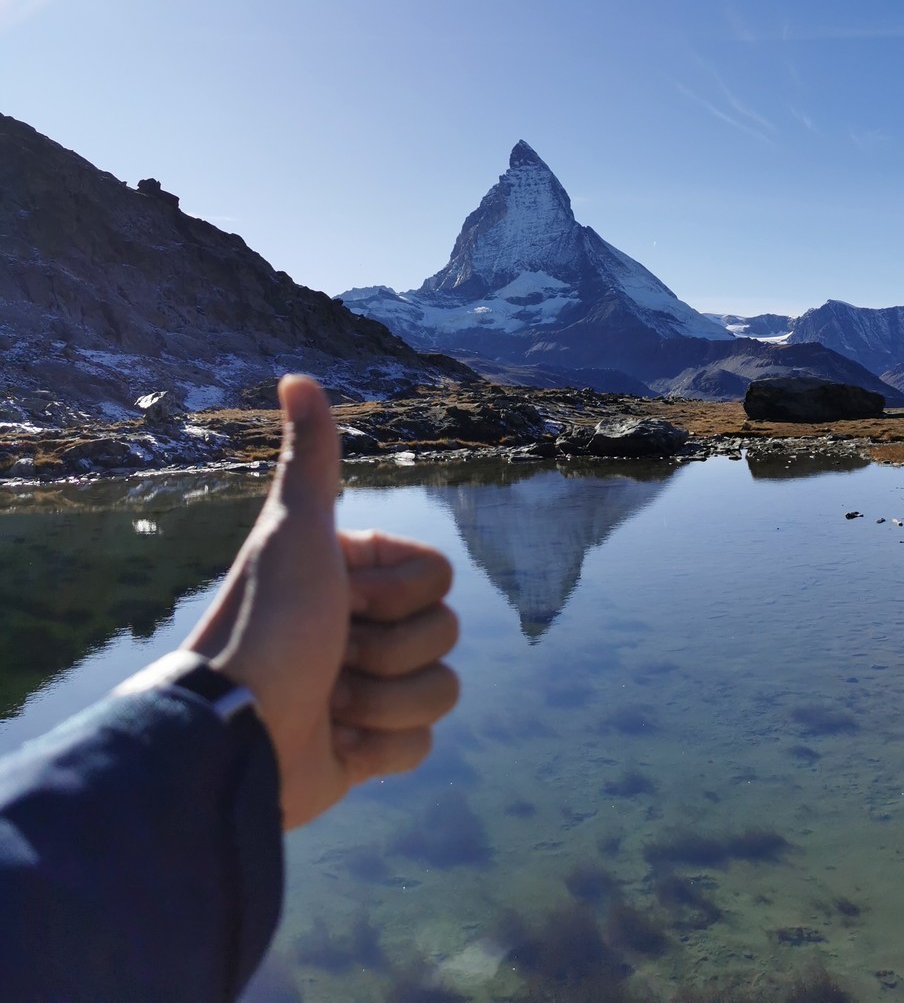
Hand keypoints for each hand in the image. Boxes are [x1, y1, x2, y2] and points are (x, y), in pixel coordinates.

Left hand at [181, 374, 458, 828]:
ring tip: (327, 702)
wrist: (233, 738)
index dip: (396, 592)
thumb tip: (296, 377)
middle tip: (330, 654)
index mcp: (354, 575)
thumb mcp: (294, 532)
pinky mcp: (369, 749)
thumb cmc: (265, 625)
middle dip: (388, 650)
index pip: (439, 575)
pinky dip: (380, 746)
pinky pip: (421, 743)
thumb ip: (309, 460)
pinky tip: (334, 741)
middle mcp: (364, 627)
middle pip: (445, 629)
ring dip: (382, 700)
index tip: (338, 598)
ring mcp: (370, 689)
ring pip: (441, 687)